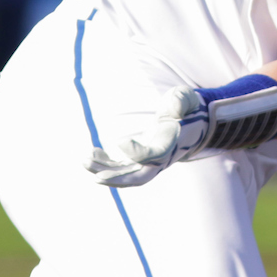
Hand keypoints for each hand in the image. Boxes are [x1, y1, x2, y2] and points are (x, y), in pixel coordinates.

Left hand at [85, 86, 208, 187]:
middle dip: (118, 179)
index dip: (136, 152)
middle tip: (97, 178)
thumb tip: (174, 107)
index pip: (154, 156)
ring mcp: (150, 160)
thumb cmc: (187, 107)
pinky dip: (106, 164)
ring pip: (127, 174)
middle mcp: (161, 158)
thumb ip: (181, 101)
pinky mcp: (141, 158)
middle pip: (140, 177)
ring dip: (106, 171)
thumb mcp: (186, 98)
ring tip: (85, 162)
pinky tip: (91, 155)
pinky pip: (122, 166)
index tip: (118, 141)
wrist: (191, 121)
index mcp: (171, 143)